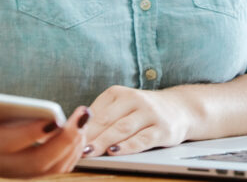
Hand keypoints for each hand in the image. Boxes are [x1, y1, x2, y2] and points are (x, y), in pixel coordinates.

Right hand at [0, 87, 89, 176]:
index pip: (9, 143)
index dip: (32, 132)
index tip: (54, 117)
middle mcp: (0, 163)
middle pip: (37, 162)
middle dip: (64, 141)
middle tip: (82, 117)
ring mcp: (15, 171)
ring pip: (50, 169)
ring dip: (72, 147)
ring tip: (83, 121)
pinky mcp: (27, 172)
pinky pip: (54, 169)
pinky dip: (71, 153)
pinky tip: (79, 132)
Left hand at [82, 85, 196, 155]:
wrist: (180, 108)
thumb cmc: (142, 111)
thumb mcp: (121, 106)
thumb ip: (101, 117)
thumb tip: (73, 133)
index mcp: (118, 93)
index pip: (95, 112)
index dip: (80, 128)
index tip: (67, 141)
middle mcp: (134, 99)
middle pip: (107, 120)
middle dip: (88, 136)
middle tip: (72, 149)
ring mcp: (150, 114)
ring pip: (122, 129)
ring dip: (103, 141)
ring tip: (88, 152)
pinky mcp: (162, 129)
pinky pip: (142, 139)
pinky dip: (127, 146)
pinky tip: (114, 151)